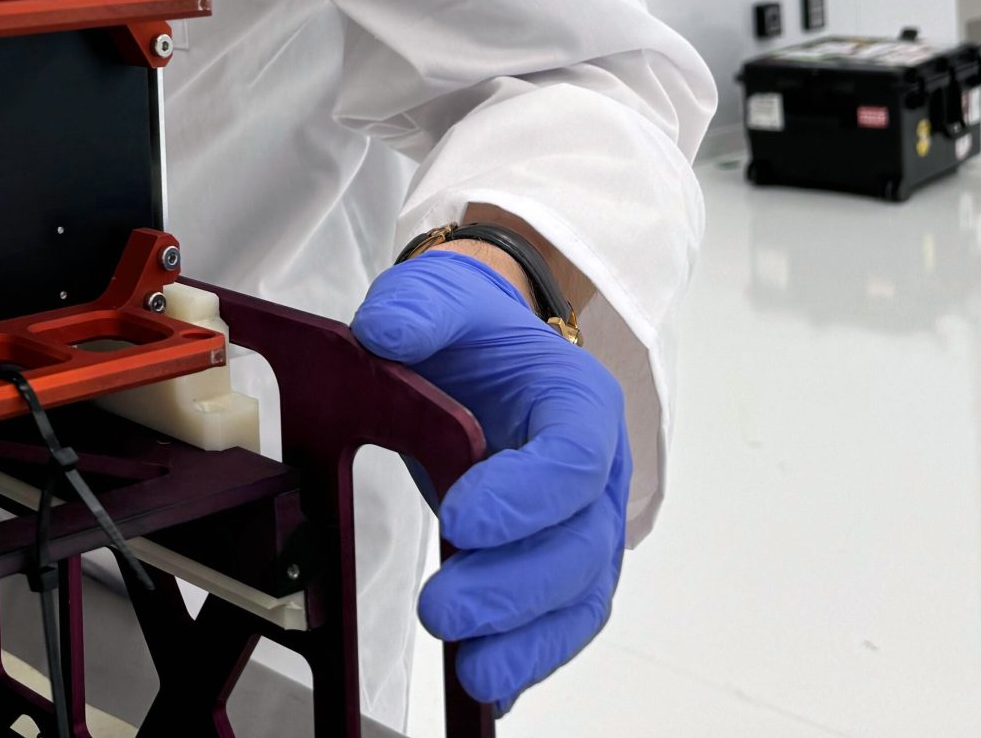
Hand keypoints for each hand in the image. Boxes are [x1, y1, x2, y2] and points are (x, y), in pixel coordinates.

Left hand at [352, 250, 629, 711]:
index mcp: (579, 401)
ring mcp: (585, 522)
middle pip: (581, 545)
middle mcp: (598, 470)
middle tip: (445, 608)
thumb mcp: (437, 295)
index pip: (574, 459)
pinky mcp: (559, 560)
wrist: (482, 345)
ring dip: (528, 639)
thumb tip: (383, 334)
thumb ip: (415, 310)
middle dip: (515, 587)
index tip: (461, 518)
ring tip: (470, 668)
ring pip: (579, 596)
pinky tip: (488, 684)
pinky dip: (530, 656)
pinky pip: (561, 619)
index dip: (527, 498)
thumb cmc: (470, 328)